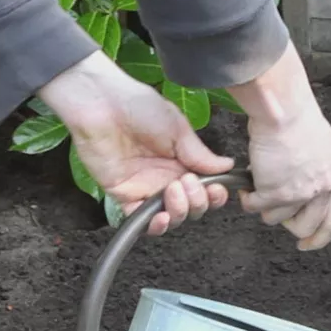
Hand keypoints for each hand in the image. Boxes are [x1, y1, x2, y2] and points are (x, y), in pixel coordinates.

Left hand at [38, 52, 234, 235]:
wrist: (102, 105)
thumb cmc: (139, 107)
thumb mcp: (178, 129)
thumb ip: (201, 154)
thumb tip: (228, 166)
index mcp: (184, 162)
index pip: (205, 188)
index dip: (214, 194)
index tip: (216, 188)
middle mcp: (167, 178)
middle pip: (192, 206)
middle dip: (197, 201)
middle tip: (187, 181)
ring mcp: (146, 188)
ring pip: (171, 216)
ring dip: (179, 210)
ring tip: (174, 190)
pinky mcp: (123, 194)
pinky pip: (140, 220)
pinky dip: (154, 225)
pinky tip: (161, 217)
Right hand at [226, 43, 330, 250]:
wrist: (284, 112)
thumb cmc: (298, 121)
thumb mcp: (321, 150)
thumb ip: (318, 172)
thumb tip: (307, 185)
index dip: (319, 238)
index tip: (308, 245)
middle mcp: (322, 190)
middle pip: (305, 227)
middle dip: (286, 223)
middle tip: (275, 208)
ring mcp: (300, 194)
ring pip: (276, 219)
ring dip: (264, 207)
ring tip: (258, 189)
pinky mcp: (276, 193)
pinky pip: (256, 208)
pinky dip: (248, 200)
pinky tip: (247, 186)